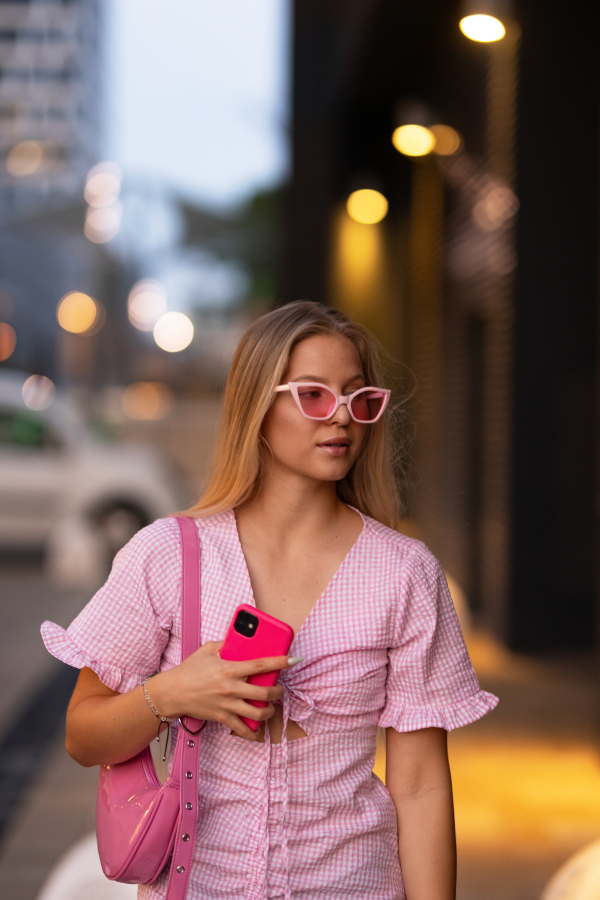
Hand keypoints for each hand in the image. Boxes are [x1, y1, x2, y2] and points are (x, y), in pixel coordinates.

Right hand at [148, 641, 298, 740]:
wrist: (172, 692)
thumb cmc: (189, 670)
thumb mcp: (207, 650)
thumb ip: (225, 644)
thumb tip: (240, 640)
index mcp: (229, 669)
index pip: (261, 665)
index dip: (280, 662)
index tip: (293, 659)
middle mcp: (231, 688)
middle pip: (264, 693)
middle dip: (278, 692)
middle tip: (279, 689)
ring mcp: (227, 705)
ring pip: (257, 714)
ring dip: (269, 711)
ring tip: (270, 707)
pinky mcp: (221, 717)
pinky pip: (241, 730)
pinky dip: (252, 733)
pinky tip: (257, 731)